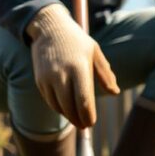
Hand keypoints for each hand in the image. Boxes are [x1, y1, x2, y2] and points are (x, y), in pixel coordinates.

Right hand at [26, 4, 119, 128]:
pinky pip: (50, 101)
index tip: (92, 122)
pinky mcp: (39, 80)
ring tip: (77, 119)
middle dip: (78, 120)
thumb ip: (105, 74)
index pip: (83, 100)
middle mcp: (61, 74)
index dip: (88, 116)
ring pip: (58, 107)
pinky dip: (58, 108)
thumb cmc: (77, 42)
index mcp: (78, 68)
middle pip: (70, 108)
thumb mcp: (95, 53)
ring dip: (68, 116)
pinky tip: (66, 109)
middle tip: (85, 126)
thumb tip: (115, 92)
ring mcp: (48, 78)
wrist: (49, 29)